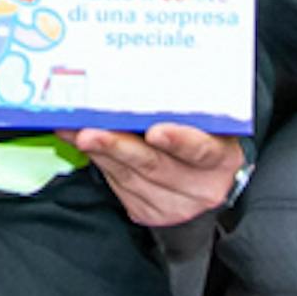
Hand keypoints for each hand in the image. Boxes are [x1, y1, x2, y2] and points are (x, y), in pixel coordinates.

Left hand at [71, 121, 241, 231]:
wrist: (204, 179)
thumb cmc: (202, 138)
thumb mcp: (205, 122)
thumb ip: (183, 108)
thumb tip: (139, 84)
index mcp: (220, 158)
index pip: (201, 149)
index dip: (178, 140)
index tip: (155, 132)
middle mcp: (200, 187)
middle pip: (154, 166)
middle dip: (118, 147)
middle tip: (89, 132)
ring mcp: (173, 205)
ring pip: (129, 177)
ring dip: (100, 152)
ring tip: (75, 132)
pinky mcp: (147, 212)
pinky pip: (118, 186)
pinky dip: (100, 162)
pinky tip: (84, 145)